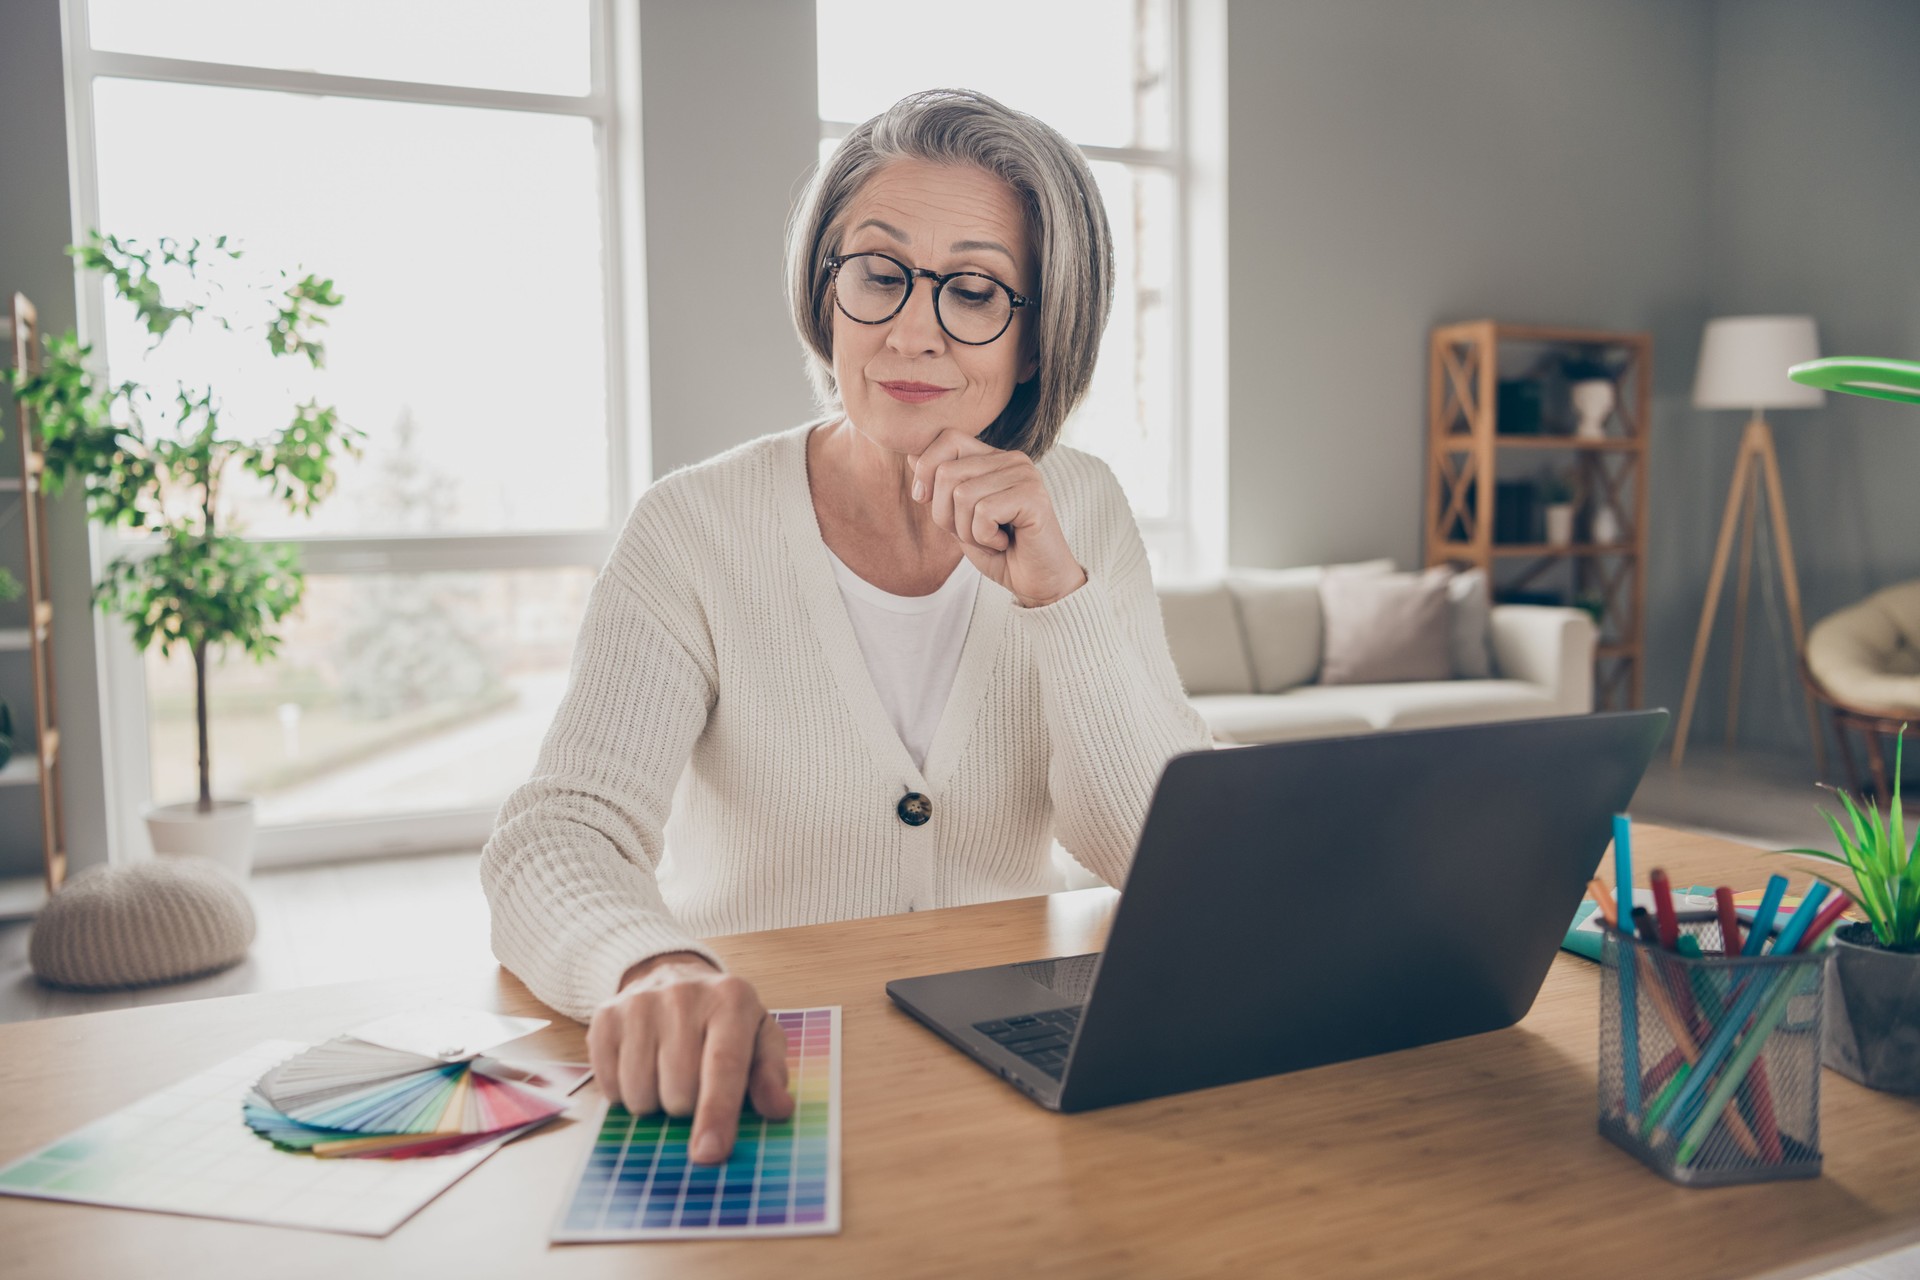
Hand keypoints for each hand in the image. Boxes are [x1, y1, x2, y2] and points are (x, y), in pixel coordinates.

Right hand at [586, 952, 792, 1163]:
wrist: (670, 975)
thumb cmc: (722, 1018)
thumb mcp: (759, 1036)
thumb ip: (771, 1074)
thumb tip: (778, 1109)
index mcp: (731, 1000)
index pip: (723, 1066)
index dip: (717, 1115)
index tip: (710, 1154)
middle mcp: (682, 996)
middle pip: (679, 1091)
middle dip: (689, 1108)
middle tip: (695, 1084)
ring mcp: (638, 1004)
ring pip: (641, 1094)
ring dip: (656, 1103)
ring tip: (668, 1074)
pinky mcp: (605, 1018)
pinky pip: (611, 1088)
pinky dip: (626, 1093)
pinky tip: (642, 1067)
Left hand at [909, 428, 1087, 607]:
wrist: (1038, 585)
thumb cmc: (1000, 553)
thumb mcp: (958, 518)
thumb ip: (940, 488)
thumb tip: (911, 456)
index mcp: (994, 459)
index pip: (948, 438)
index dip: (926, 470)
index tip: (923, 498)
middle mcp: (1012, 460)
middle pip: (947, 471)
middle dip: (945, 514)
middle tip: (972, 533)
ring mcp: (1025, 475)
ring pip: (962, 494)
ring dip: (967, 530)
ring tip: (991, 539)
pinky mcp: (1033, 497)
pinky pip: (983, 512)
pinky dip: (985, 538)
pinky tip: (1005, 543)